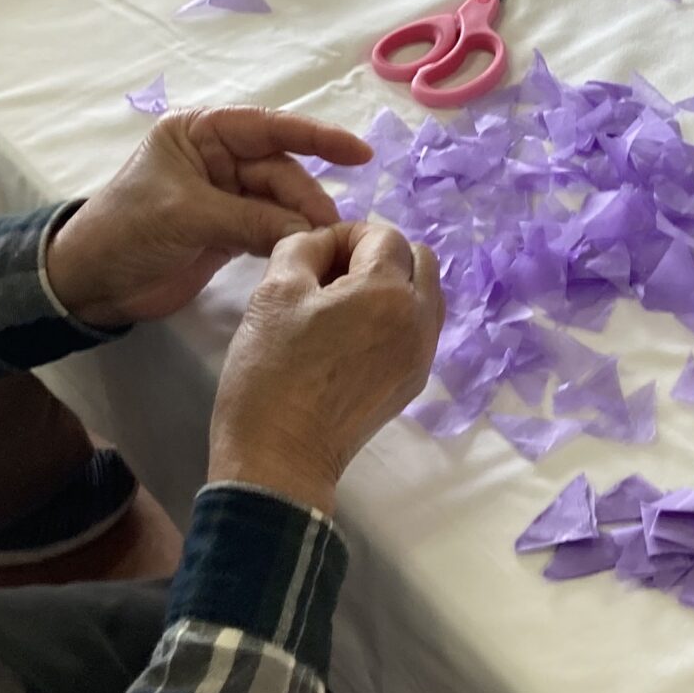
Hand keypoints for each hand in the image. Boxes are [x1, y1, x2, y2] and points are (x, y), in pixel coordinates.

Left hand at [45, 108, 376, 328]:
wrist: (90, 284)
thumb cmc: (125, 231)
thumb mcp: (186, 216)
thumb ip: (248, 219)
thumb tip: (307, 230)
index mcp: (200, 133)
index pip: (267, 127)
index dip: (316, 137)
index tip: (359, 152)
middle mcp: (216, 157)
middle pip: (279, 169)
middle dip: (305, 195)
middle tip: (329, 229)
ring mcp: (225, 195)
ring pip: (279, 201)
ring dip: (301, 221)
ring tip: (325, 244)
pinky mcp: (228, 231)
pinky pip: (270, 227)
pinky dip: (288, 239)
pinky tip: (308, 253)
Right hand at [208, 221, 443, 515]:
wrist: (279, 457)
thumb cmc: (271, 371)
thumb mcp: (274, 291)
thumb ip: (303, 246)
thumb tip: (325, 243)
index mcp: (389, 292)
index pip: (384, 235)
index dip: (345, 235)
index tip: (311, 256)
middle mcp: (419, 321)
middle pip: (417, 260)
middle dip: (377, 255)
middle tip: (330, 276)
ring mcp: (421, 356)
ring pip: (423, 294)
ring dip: (389, 284)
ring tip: (340, 307)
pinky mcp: (411, 383)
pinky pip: (416, 329)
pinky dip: (392, 317)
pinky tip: (350, 338)